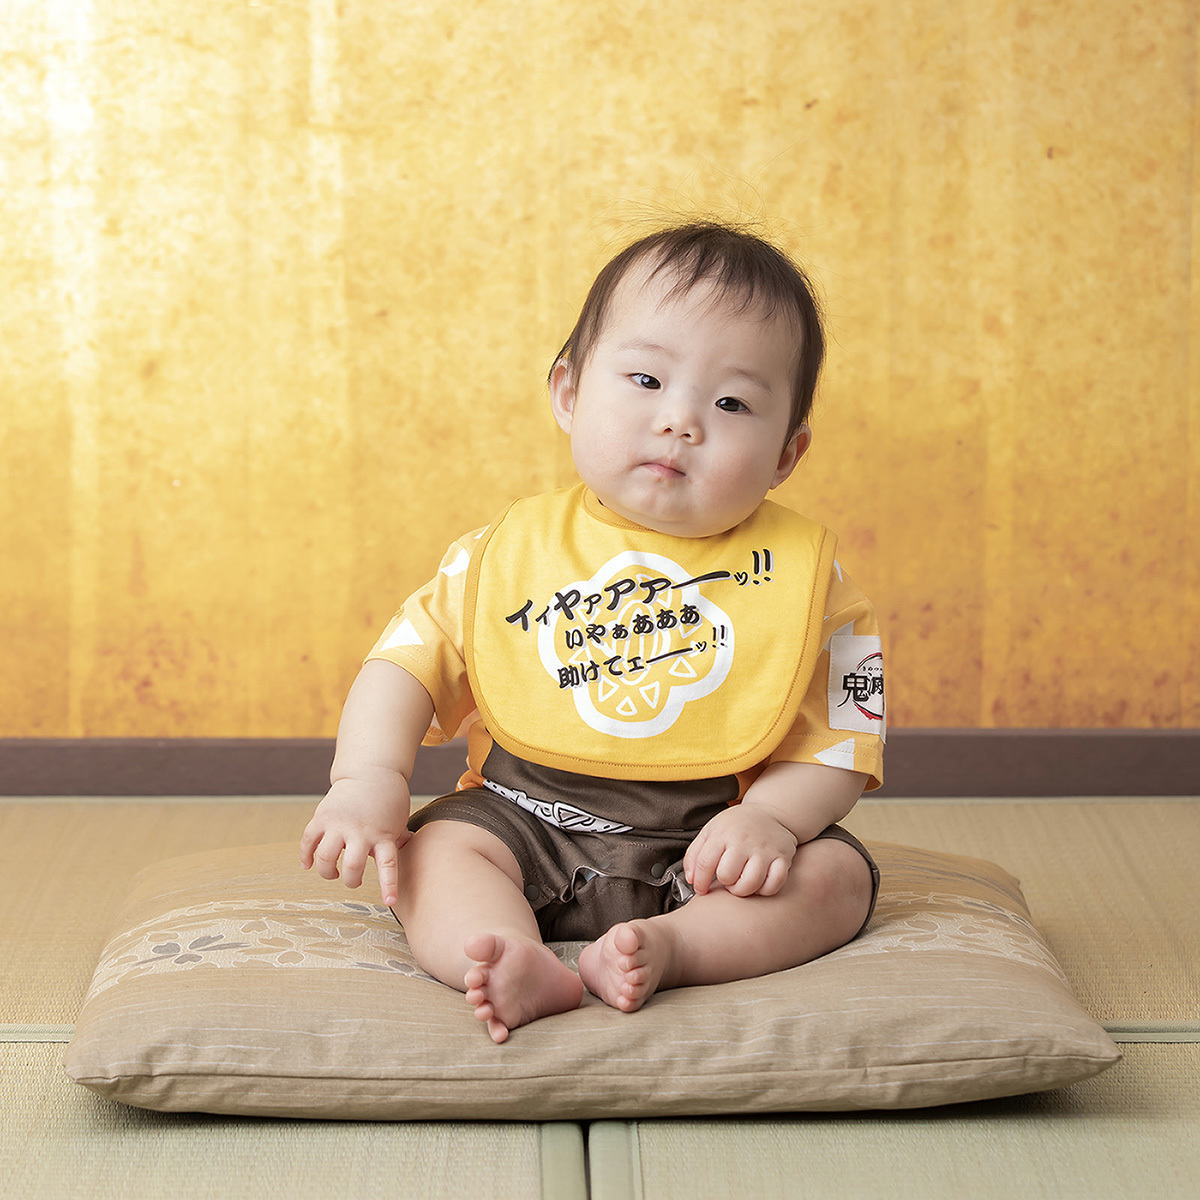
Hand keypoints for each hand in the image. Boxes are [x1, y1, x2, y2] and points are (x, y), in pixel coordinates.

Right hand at [300, 769, 411, 906]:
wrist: (372, 771)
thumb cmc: (388, 800)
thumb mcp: (398, 820)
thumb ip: (399, 838)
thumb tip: (411, 846)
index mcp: (383, 836)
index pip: (388, 864)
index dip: (388, 885)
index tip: (389, 902)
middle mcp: (361, 832)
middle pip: (352, 866)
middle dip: (350, 881)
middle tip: (352, 880)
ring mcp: (340, 824)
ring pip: (326, 857)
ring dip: (327, 872)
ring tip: (332, 873)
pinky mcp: (323, 816)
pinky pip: (308, 841)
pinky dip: (305, 856)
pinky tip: (307, 865)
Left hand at [684, 804, 798, 897]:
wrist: (769, 812)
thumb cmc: (736, 826)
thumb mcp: (711, 831)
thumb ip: (695, 854)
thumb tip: (691, 879)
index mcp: (722, 834)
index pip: (705, 863)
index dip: (700, 882)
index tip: (701, 888)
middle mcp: (743, 841)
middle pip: (727, 876)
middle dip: (724, 883)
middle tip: (727, 879)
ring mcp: (764, 850)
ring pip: (750, 883)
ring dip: (742, 889)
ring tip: (741, 882)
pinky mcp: (782, 857)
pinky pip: (774, 884)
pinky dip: (765, 890)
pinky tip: (759, 883)